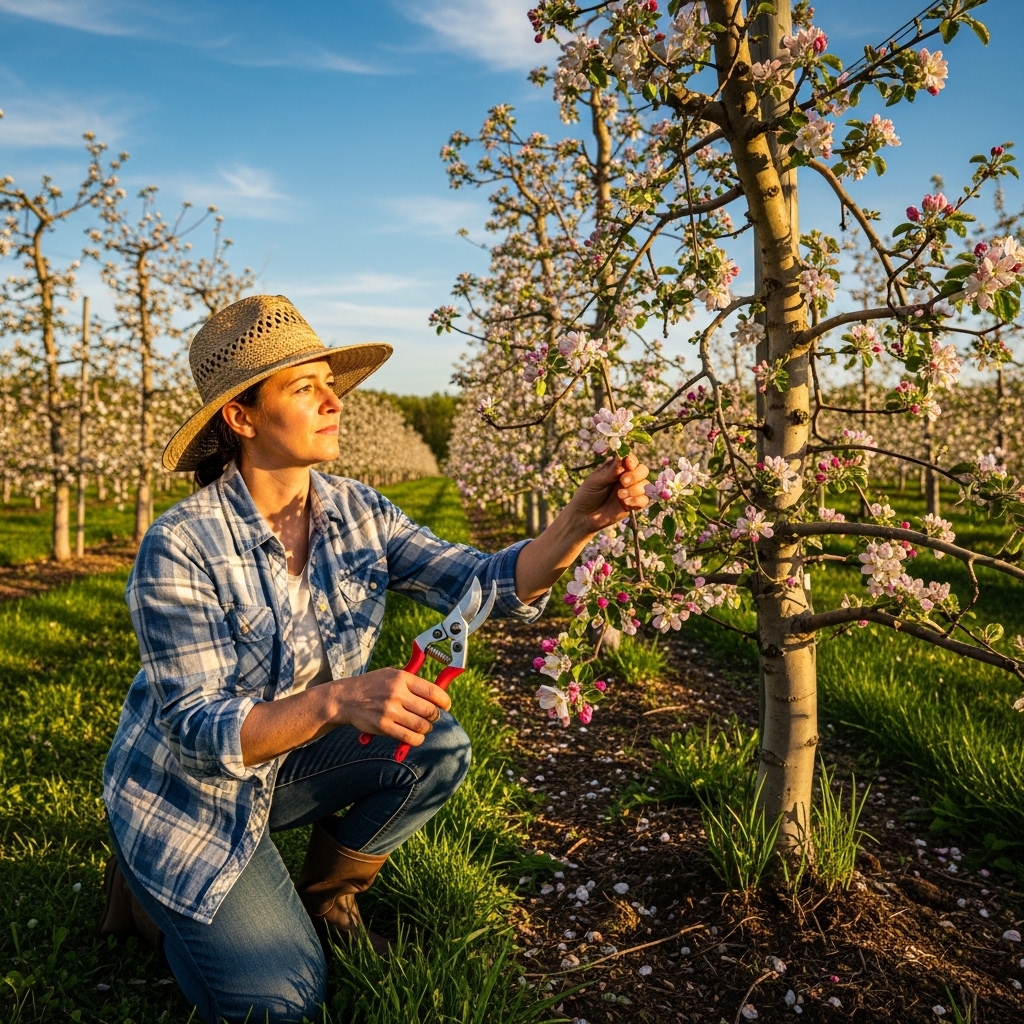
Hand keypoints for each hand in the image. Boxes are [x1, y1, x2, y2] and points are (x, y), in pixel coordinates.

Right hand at [331, 669, 450, 746]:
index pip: (433, 691)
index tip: (446, 705)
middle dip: (435, 716)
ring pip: (421, 725)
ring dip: (426, 729)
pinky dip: (416, 739)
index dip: (444, 701)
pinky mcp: (383, 726)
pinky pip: (408, 737)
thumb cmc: (370, 685)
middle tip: (433, 717)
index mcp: (402, 678)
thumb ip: (411, 682)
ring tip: (423, 727)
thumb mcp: (390, 674)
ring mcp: (390, 710)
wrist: (345, 698)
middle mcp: (397, 693)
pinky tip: (415, 737)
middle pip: (430, 710)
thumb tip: (435, 692)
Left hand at [566, 453, 649, 537]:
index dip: (632, 460)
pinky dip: (637, 500)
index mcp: (617, 468)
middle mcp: (627, 477)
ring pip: (645, 485)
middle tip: (623, 481)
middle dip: (636, 475)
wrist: (584, 516)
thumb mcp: (596, 480)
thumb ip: (610, 471)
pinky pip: (645, 500)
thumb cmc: (587, 494)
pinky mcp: (633, 504)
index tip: (628, 464)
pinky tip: (625, 503)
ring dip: (635, 489)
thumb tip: (622, 458)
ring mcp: (631, 491)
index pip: (631, 460)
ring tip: (620, 495)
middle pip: (642, 470)